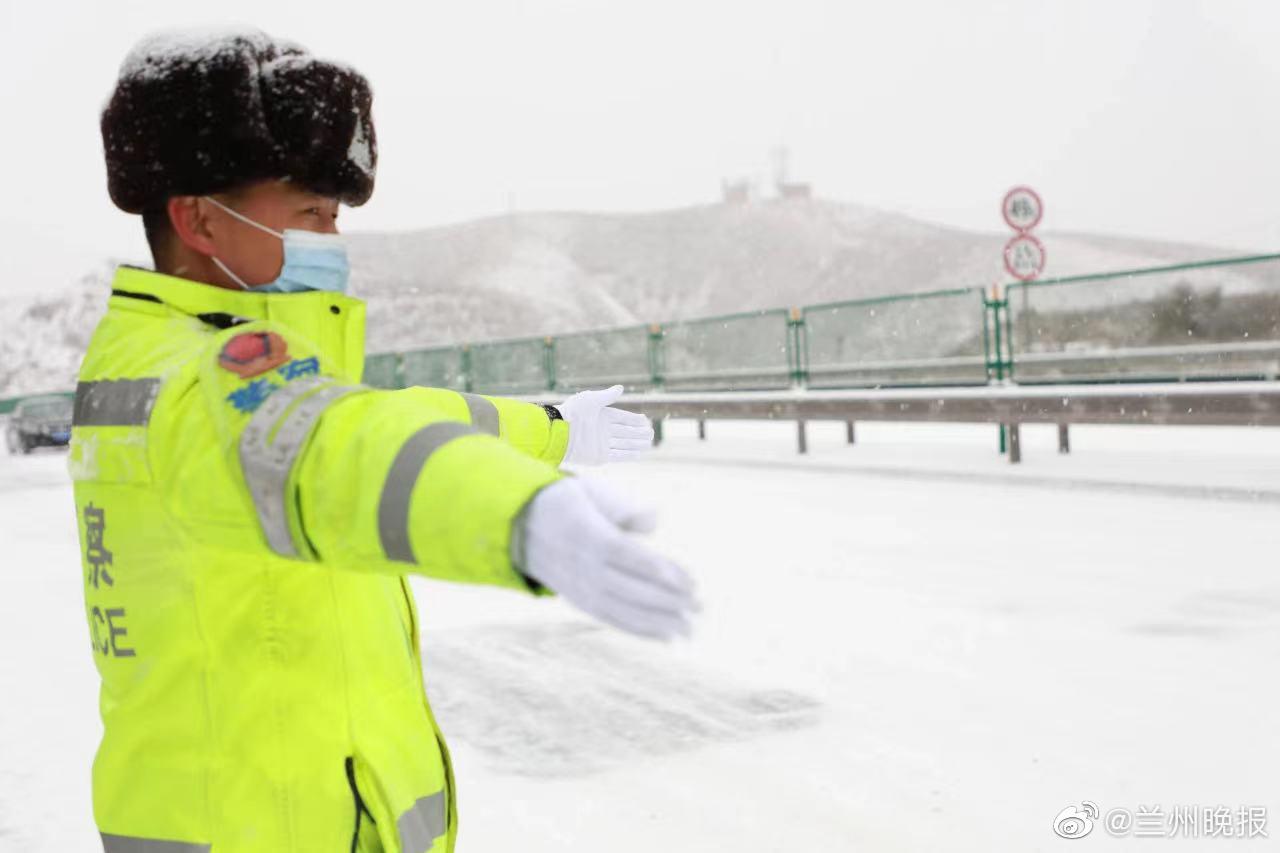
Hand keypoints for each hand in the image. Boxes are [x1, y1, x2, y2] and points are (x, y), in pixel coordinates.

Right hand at [514, 476, 698, 640]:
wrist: (520, 527)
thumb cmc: (567, 503)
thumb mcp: (591, 492)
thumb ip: (623, 506)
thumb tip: (656, 520)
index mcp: (586, 534)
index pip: (627, 555)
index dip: (657, 569)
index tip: (688, 580)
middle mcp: (583, 566)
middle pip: (630, 588)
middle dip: (668, 600)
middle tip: (702, 606)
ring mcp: (580, 588)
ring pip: (624, 609)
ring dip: (660, 621)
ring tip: (691, 628)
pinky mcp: (581, 602)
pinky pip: (613, 619)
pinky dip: (641, 630)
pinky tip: (668, 636)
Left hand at [556, 385, 653, 465]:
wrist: (559, 433)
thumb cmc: (573, 413)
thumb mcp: (591, 399)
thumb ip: (607, 396)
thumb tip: (621, 388)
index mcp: (600, 416)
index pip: (622, 418)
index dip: (634, 419)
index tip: (645, 420)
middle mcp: (602, 430)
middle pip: (625, 431)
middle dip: (639, 432)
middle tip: (651, 432)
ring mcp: (601, 444)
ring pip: (624, 443)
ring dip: (636, 443)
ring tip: (649, 443)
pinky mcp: (599, 456)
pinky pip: (617, 455)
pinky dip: (628, 454)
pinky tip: (639, 453)